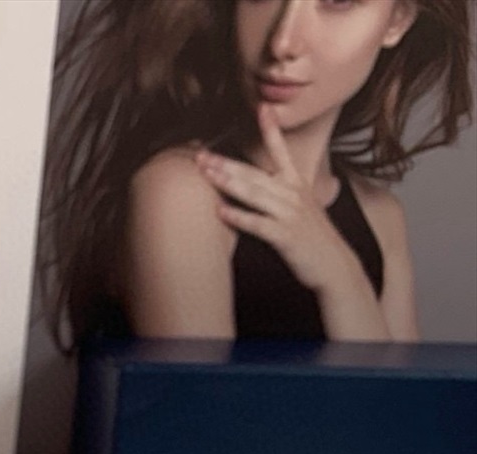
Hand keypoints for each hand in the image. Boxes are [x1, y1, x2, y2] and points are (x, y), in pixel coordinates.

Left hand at [195, 104, 365, 296]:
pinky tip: (220, 211)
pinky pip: (258, 224)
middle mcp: (293, 194)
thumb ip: (280, 194)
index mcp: (296, 184)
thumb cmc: (311, 239)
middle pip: (255, 173)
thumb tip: (257, 186)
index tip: (261, 107)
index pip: (281, 151)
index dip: (271, 129)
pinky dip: (239, 217)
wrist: (333, 265)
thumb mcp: (299, 208)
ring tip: (205, 174)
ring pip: (254, 193)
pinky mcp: (286, 235)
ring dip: (228, 182)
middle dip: (226, 163)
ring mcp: (290, 214)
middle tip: (201, 155)